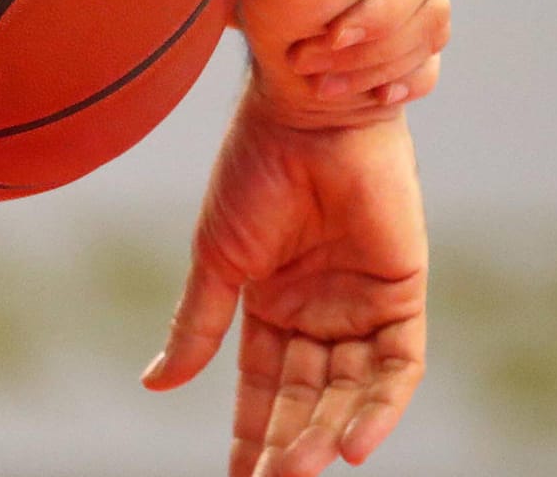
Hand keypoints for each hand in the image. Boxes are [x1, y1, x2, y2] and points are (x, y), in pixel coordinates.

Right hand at [142, 87, 426, 476]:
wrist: (308, 115)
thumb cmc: (255, 171)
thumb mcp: (218, 259)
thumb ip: (196, 325)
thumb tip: (154, 384)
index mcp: (270, 303)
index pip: (262, 388)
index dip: (249, 433)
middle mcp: (318, 311)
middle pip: (305, 398)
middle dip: (285, 444)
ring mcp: (362, 305)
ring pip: (348, 392)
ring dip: (324, 433)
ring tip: (297, 469)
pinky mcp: (402, 293)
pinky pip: (398, 368)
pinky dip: (379, 408)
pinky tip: (352, 445)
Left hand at [286, 0, 447, 108]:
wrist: (258, 12)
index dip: (382, 9)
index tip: (331, 31)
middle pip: (429, 19)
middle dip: (370, 49)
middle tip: (307, 61)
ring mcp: (417, 17)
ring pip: (427, 49)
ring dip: (373, 72)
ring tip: (316, 85)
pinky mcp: (409, 56)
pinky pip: (426, 76)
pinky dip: (402, 88)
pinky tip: (372, 100)